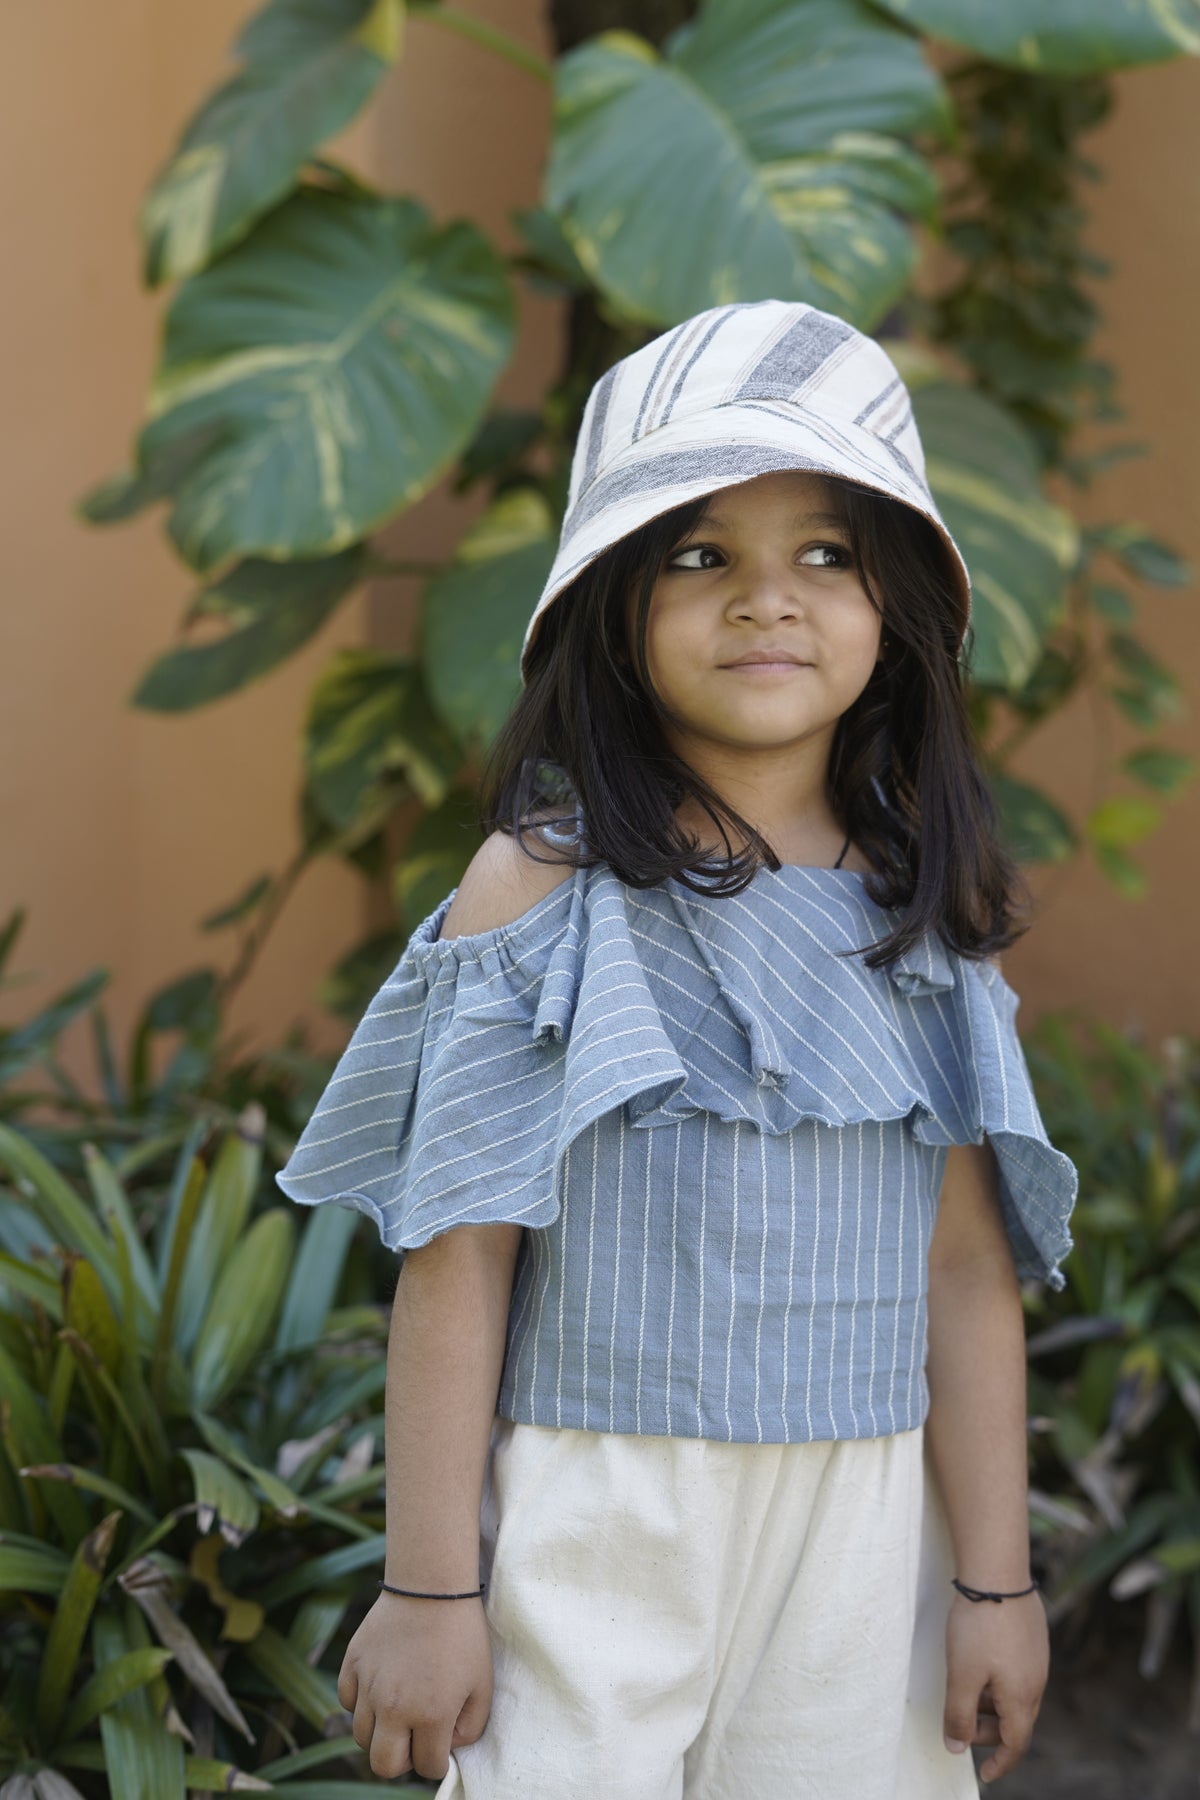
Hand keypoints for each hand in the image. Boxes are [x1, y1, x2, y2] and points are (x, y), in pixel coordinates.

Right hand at [338, 1592, 492, 1780]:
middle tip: (415, 1736)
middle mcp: (394, 1707)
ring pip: (361, 1737)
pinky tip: (381, 1685)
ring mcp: (368, 1686)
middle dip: (402, 1760)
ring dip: (381, 1731)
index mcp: (431, 1714)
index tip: (442, 1741)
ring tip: (400, 1708)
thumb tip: (445, 1745)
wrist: (431, 1585)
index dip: (438, 1760)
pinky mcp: (352, 1664)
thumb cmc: (463, 1634)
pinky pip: (348, 1702)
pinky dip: (362, 1702)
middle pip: (383, 1766)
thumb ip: (470, 1727)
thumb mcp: (482, 1683)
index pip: (427, 1767)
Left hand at [942, 1589, 1048, 1784]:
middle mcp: (1036, 1681)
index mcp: (1022, 1697)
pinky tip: (979, 1664)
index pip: (1016, 1744)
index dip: (1000, 1763)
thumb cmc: (978, 1626)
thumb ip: (959, 1715)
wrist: (998, 1572)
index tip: (986, 1774)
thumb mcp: (962, 1676)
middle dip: (991, 1733)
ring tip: (966, 1693)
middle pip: (1017, 1721)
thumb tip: (957, 1748)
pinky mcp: (1032, 1637)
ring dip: (993, 1705)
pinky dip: (999, 1682)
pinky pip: (1018, 1672)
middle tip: (963, 1729)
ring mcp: (1037, 1657)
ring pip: (1017, 1696)